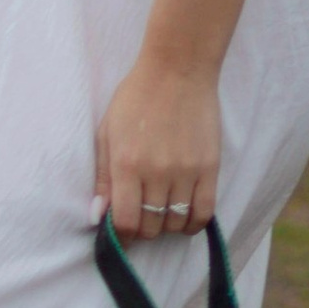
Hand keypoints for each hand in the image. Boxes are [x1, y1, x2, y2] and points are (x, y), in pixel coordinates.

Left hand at [97, 52, 221, 245]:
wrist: (178, 69)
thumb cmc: (136, 97)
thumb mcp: (107, 132)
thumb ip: (102, 176)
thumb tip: (98, 215)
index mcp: (127, 164)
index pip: (125, 222)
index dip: (122, 237)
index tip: (122, 235)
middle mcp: (157, 172)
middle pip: (151, 226)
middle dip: (143, 229)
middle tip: (142, 217)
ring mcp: (186, 171)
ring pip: (176, 222)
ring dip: (167, 225)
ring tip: (162, 213)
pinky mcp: (210, 167)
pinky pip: (204, 211)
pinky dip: (193, 222)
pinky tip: (185, 217)